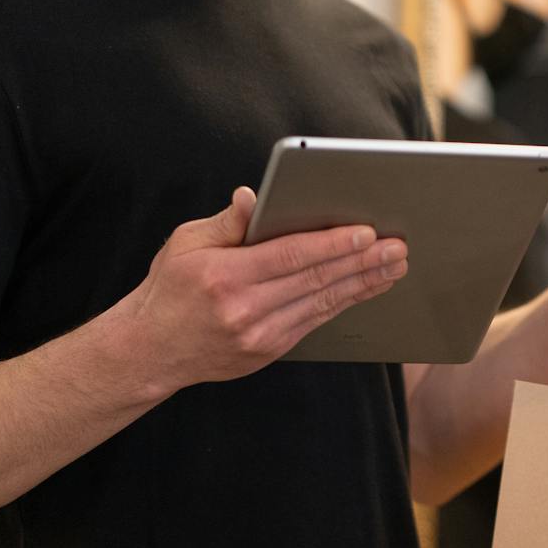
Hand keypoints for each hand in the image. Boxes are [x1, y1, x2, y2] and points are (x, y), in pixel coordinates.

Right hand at [118, 187, 409, 392]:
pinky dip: (344, 303)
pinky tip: (365, 287)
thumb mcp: (185, 244)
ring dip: (363, 284)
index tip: (367, 232)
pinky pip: (315, 322)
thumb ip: (227, 221)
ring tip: (394, 266)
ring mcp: (259, 336)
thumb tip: (254, 197)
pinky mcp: (268, 351)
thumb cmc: (169, 289)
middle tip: (398, 248)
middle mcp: (244, 309)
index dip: (332, 243)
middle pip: (316, 280)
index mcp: (224, 276)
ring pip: (323, 304)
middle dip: (362, 262)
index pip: (290, 255)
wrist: (149, 350)